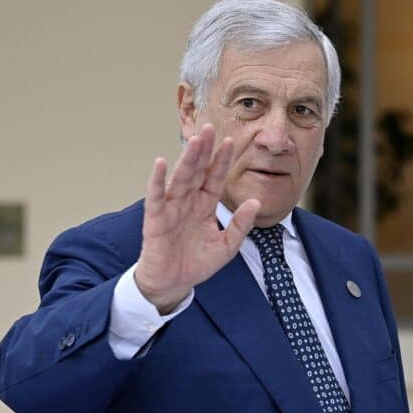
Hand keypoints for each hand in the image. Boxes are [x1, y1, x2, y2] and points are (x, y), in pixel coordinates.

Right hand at [134, 124, 259, 313]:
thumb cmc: (197, 264)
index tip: (232, 141)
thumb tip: (256, 202)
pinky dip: (157, 181)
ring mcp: (171, 209)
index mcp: (204, 206)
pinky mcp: (155, 220)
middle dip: (204, 150)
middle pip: (197, 171)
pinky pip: (156, 197)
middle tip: (210, 127)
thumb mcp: (226, 246)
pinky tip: (161, 163)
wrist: (173, 285)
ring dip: (187, 159)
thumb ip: (241, 225)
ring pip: (180, 179)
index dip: (222, 160)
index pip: (214, 178)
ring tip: (194, 140)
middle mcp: (187, 202)